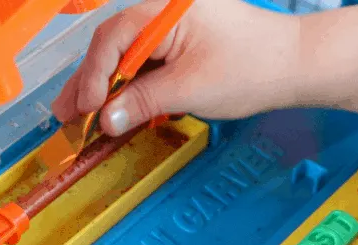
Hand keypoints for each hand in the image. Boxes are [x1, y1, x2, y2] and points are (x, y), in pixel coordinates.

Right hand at [52, 0, 300, 135]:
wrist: (293, 66)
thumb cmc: (251, 68)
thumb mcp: (190, 88)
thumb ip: (143, 102)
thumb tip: (107, 119)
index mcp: (164, 11)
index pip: (113, 39)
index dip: (93, 77)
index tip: (85, 108)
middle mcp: (163, 13)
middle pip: (112, 47)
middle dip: (88, 83)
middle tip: (65, 112)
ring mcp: (171, 29)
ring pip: (125, 58)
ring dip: (104, 87)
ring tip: (80, 113)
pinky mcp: (179, 45)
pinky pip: (145, 64)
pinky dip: (129, 87)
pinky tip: (114, 106)